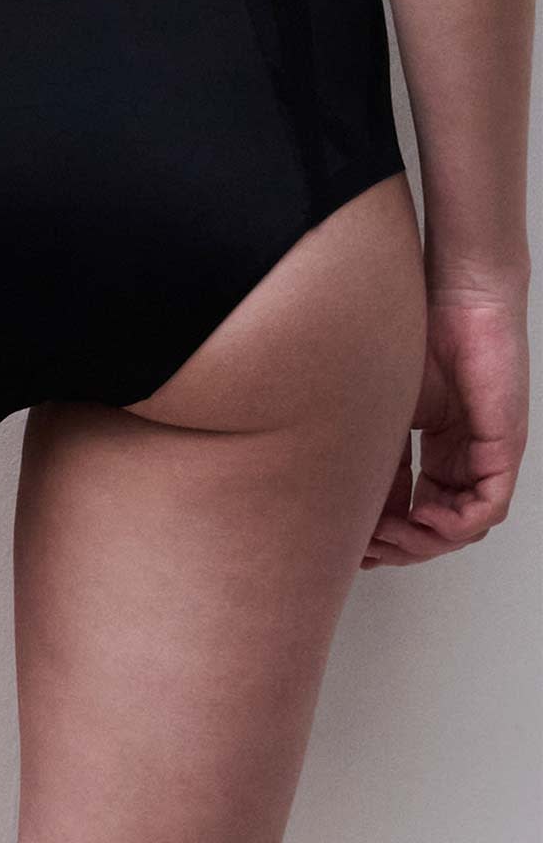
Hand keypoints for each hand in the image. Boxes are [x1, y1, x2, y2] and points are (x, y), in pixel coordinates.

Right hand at [362, 281, 529, 568]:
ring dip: (425, 541)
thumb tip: (340, 491)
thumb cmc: (418, 333)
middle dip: (402, 546)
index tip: (354, 542)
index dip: (386, 532)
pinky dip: (456, 523)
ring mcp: (487, 454)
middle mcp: (466, 457)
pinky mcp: (502, 445)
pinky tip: (423, 517)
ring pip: (466, 525)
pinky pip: (488, 505)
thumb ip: (372, 449)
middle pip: (441, 527)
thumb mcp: (383, 407)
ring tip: (390, 535)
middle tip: (369, 550)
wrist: (456, 294)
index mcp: (441, 449)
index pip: (416, 508)